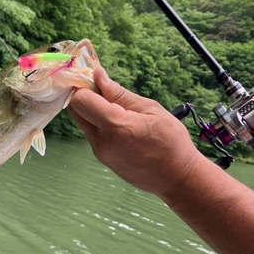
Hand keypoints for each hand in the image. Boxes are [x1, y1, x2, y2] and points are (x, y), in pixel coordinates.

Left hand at [69, 67, 201, 197]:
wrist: (177, 178)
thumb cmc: (171, 141)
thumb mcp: (150, 109)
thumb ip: (119, 93)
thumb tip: (98, 75)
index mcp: (115, 126)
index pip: (80, 100)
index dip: (86, 86)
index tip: (98, 81)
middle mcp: (102, 141)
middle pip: (76, 111)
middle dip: (85, 97)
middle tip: (107, 93)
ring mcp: (100, 153)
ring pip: (83, 123)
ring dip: (93, 112)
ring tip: (121, 112)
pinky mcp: (103, 159)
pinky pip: (93, 135)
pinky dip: (100, 125)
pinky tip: (122, 126)